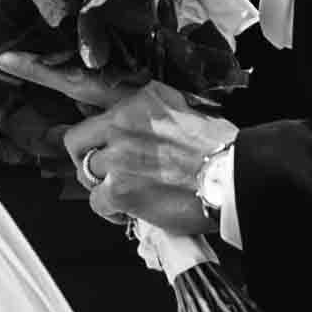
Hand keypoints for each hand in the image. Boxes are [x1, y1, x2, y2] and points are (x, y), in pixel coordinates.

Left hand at [62, 86, 232, 248]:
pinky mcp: (119, 190)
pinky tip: (126, 212)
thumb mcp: (189, 110)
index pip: (101, 108)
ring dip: (100, 184)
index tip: (102, 142)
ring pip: (86, 171)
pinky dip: (109, 210)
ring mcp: (119, 157)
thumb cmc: (221, 149)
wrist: (233, 177)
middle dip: (87, 156)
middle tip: (101, 169)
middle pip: (78, 139)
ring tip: (117, 192)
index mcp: (143, 100)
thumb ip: (159, 114)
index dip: (100, 132)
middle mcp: (124, 122)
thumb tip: (147, 128)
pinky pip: (97, 202)